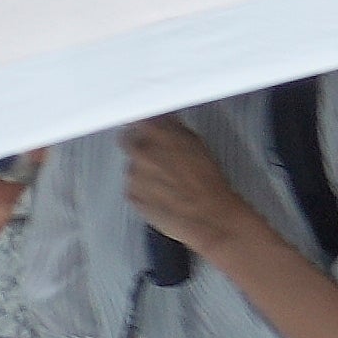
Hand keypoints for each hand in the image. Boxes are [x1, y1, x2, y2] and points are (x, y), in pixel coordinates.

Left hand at [117, 119, 267, 267]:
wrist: (208, 217)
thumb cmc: (209, 184)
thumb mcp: (199, 146)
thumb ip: (175, 130)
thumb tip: (165, 124)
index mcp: (159, 133)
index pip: (140, 120)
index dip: (146, 126)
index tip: (151, 130)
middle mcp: (140, 151)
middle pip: (128, 141)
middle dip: (140, 147)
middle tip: (159, 158)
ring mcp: (132, 174)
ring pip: (131, 166)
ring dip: (144, 170)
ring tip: (168, 182)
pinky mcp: (130, 194)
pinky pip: (133, 187)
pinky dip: (144, 189)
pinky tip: (163, 195)